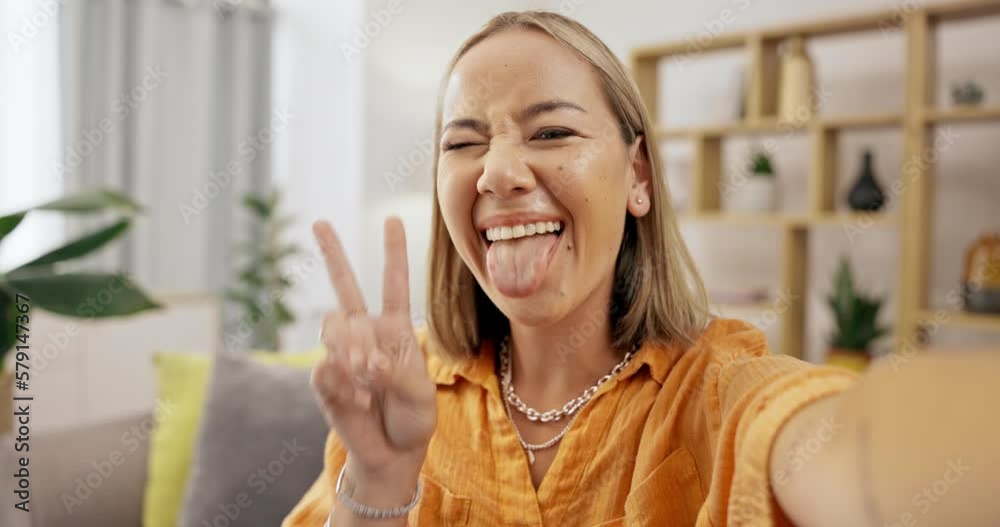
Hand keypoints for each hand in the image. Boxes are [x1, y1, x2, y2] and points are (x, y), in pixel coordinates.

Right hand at [310, 218, 436, 481]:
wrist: (392, 453)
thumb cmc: (413, 418)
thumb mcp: (419, 395)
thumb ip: (395, 372)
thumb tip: (362, 360)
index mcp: (396, 329)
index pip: (393, 285)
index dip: (393, 253)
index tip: (392, 219)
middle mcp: (366, 334)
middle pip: (345, 287)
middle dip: (333, 254)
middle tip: (320, 222)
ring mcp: (341, 354)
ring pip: (333, 328)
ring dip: (351, 349)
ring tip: (367, 377)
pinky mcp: (324, 379)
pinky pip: (325, 368)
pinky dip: (345, 385)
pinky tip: (359, 402)